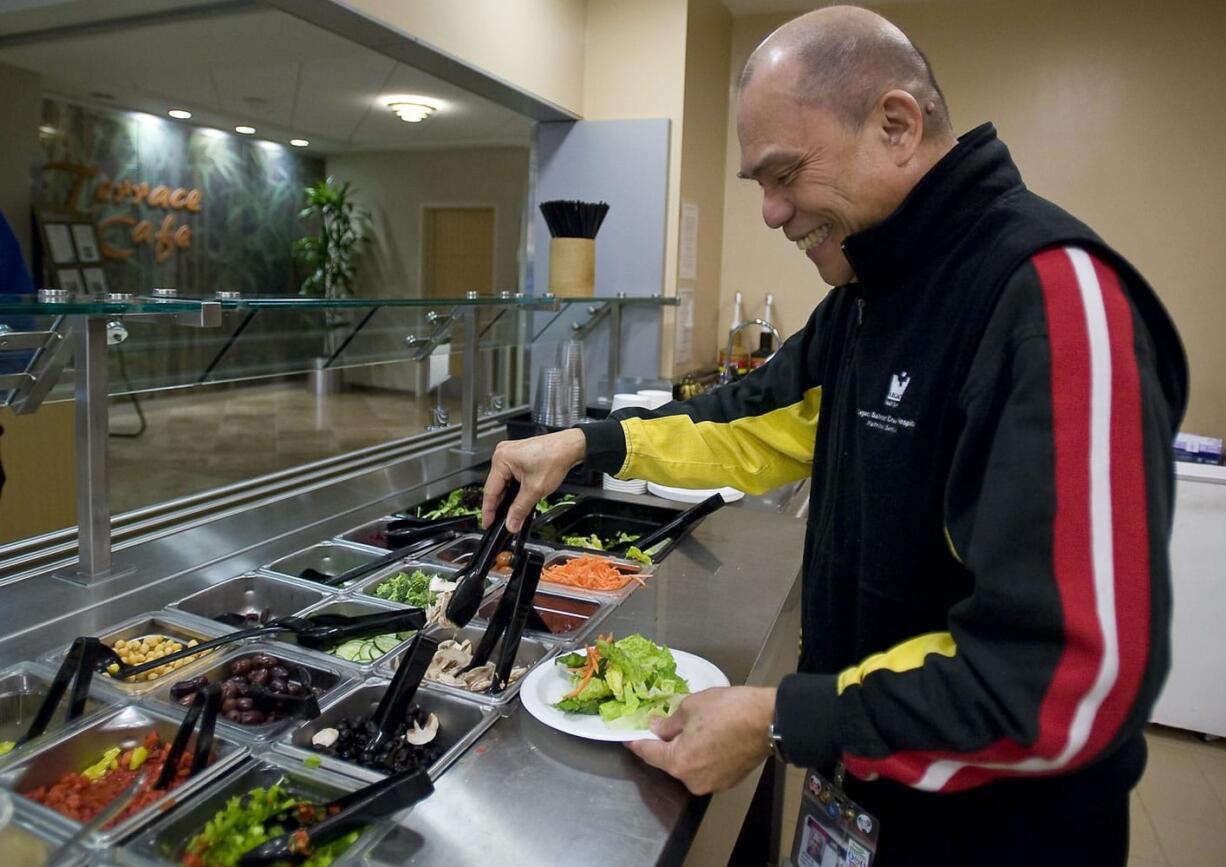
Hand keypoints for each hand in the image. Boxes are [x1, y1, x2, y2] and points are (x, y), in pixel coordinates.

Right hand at [482, 429, 586, 532]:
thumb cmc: (555, 457)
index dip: (488, 510)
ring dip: (508, 498)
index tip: (488, 523)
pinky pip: (510, 477)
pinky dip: (514, 489)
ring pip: (504, 483)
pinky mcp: (517, 457)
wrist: (570, 447)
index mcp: (501, 459)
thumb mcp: (535, 489)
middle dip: (500, 505)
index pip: (490, 490)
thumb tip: (511, 523)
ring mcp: (509, 454)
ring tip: (512, 513)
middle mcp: (502, 454)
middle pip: (496, 486)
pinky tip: (518, 499)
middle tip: (502, 522)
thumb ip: (520, 510)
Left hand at [626, 686, 775, 794]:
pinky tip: (710, 739)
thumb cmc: (728, 710)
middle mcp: (692, 781)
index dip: (637, 742)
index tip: (629, 737)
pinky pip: (706, 769)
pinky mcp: (728, 782)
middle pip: (669, 762)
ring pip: (689, 766)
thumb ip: (668, 722)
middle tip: (664, 725)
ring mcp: (712, 784)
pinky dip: (703, 756)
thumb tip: (656, 727)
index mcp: (679, 762)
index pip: (649, 753)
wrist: (770, 720)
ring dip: (686, 750)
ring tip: (693, 729)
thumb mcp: (690, 707)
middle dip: (665, 745)